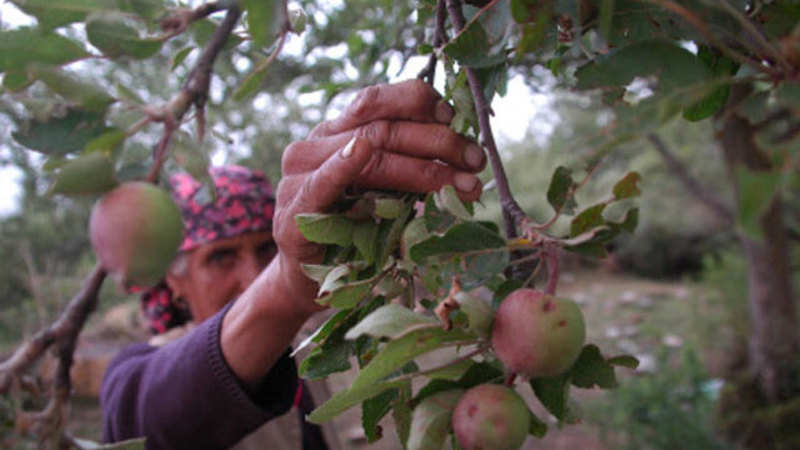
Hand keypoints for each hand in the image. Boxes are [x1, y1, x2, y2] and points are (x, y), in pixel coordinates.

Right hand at [272, 79, 485, 305]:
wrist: (308, 281)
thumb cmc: (350, 235)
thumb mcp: (383, 193)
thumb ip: (406, 167)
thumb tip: (464, 154)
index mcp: (338, 132)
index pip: (379, 101)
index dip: (421, 103)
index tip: (457, 119)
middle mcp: (316, 145)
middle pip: (384, 128)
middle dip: (438, 142)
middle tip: (476, 160)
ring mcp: (300, 176)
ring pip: (368, 153)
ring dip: (422, 167)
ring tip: (462, 182)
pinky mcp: (294, 212)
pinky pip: (320, 183)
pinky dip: (341, 166)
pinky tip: (359, 152)